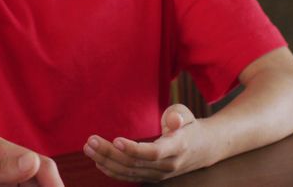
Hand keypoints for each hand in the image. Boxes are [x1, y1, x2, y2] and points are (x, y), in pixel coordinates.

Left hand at [83, 104, 208, 181]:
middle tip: (91, 141)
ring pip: (130, 171)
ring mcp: (160, 174)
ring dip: (106, 161)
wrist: (204, 148)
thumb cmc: (188, 126)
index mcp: (177, 146)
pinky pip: (130, 177)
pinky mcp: (153, 176)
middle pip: (135, 163)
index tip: (116, 140)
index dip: (134, 149)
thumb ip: (178, 116)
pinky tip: (98, 162)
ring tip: (89, 149)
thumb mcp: (186, 115)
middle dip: (110, 153)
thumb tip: (173, 119)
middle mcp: (168, 164)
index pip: (154, 153)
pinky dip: (113, 171)